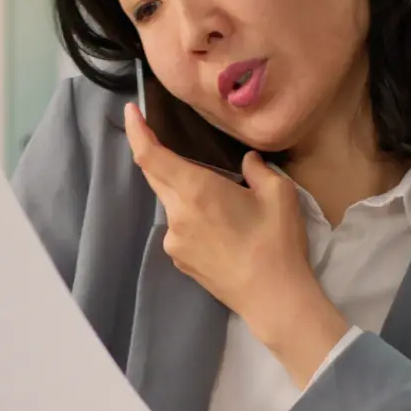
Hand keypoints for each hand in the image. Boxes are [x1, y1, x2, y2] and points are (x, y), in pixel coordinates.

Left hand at [124, 103, 350, 385]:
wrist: (273, 298)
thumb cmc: (277, 242)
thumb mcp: (279, 193)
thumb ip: (258, 169)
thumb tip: (247, 162)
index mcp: (196, 190)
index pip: (150, 155)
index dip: (136, 131)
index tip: (131, 112)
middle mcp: (176, 214)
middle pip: (154, 176)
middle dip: (156, 155)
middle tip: (166, 138)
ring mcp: (174, 241)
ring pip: (169, 203)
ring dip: (181, 191)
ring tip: (217, 198)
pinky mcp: (180, 261)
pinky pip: (178, 228)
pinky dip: (190, 217)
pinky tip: (220, 227)